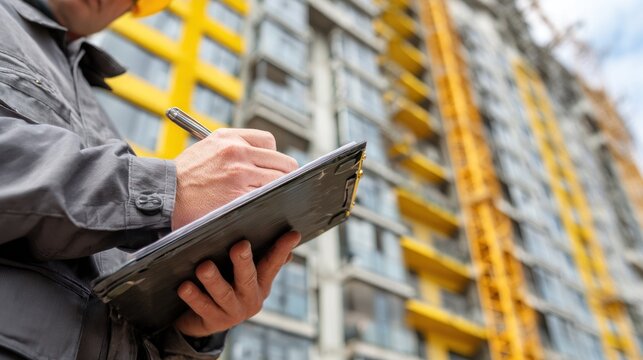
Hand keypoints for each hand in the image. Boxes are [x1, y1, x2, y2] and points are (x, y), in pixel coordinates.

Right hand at [172, 128, 298, 229]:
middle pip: (282, 162)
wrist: (163, 195)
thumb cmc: (182, 177)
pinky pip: (267, 198)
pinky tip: (261, 210)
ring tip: (269, 200)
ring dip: (277, 192)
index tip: (269, 168)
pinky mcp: (239, 195)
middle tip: (277, 189)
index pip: (268, 141)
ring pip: (279, 182)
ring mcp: (240, 173)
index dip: (272, 157)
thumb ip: (231, 150)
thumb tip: (259, 159)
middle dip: (282, 176)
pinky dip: (268, 205)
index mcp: (228, 137)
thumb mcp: (205, 150)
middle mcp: (237, 151)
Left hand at [174, 231, 300, 336]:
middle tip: (240, 245)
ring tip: (204, 267)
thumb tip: (278, 232)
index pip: (273, 263)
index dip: (282, 249)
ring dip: (214, 280)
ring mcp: (234, 312)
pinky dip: (193, 296)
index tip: (293, 234)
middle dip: (244, 262)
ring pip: (223, 294)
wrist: (203, 320)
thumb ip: (257, 255)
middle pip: (249, 278)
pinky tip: (184, 286)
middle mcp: (251, 298)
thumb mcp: (243, 272)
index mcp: (261, 282)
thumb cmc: (226, 284)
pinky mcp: (214, 322)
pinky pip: (203, 307)